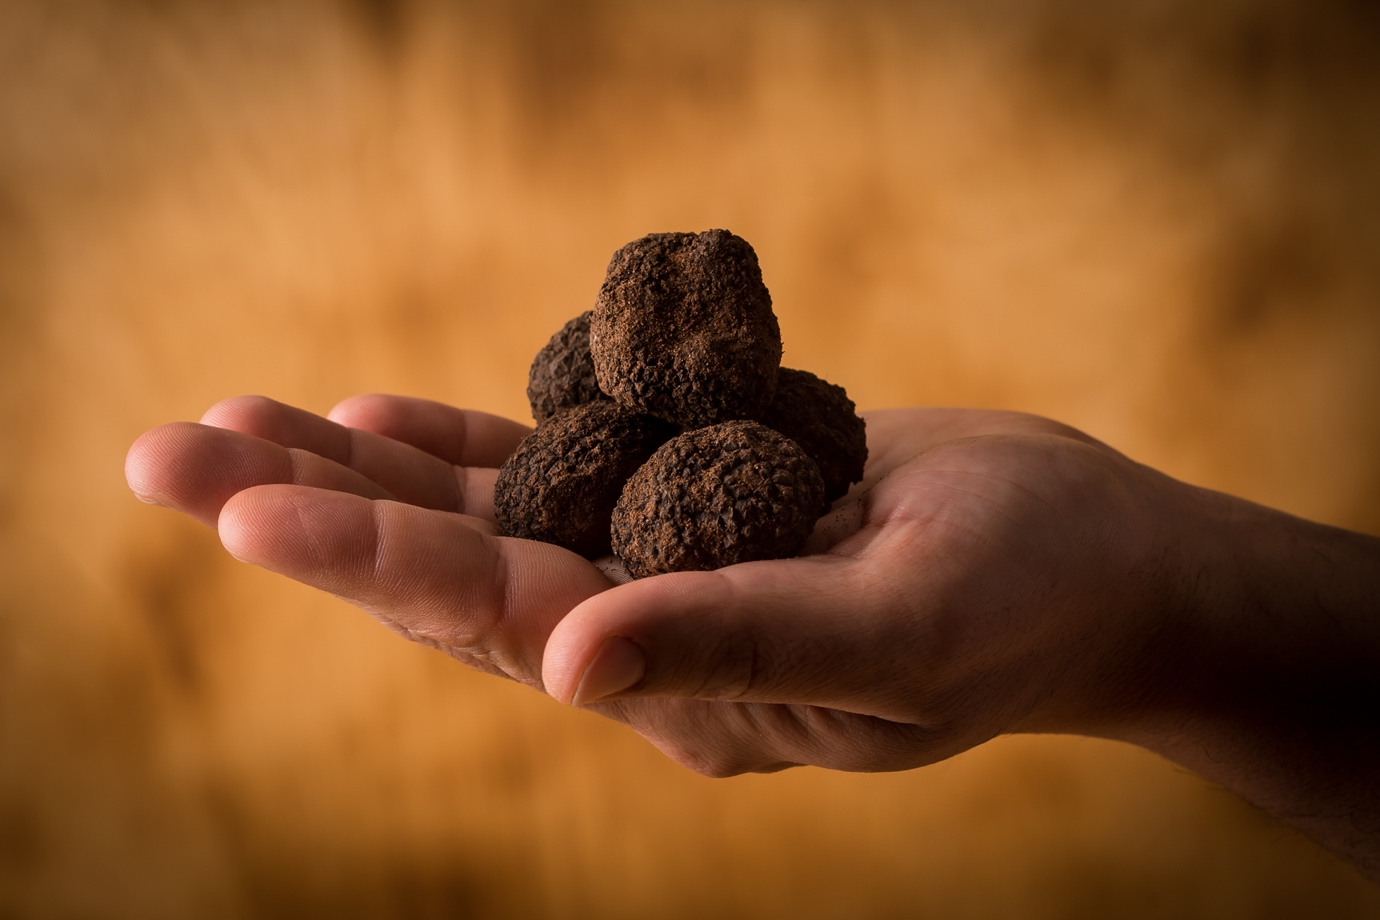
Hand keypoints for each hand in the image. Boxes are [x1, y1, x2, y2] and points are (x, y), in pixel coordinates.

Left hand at [125, 396, 1184, 774]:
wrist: (1094, 563)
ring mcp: (661, 568)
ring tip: (227, 420)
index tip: (246, 506)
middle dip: (312, 512)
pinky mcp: (689, 503)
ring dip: (359, 471)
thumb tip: (571, 673)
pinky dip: (467, 446)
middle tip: (162, 455)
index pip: (502, 623)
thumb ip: (738, 647)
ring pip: (481, 520)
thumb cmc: (1026, 599)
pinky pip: (556, 475)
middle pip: (451, 575)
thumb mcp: (898, 628)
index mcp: (686, 693)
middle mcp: (648, 637)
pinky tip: (375, 413)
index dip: (375, 561)